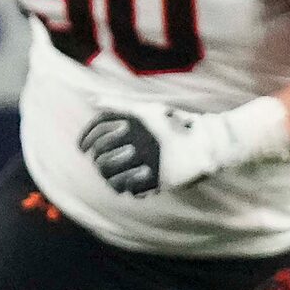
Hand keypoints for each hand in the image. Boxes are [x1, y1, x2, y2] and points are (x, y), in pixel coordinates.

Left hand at [78, 101, 289, 196]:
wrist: (208, 144)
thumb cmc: (176, 124)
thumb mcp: (148, 110)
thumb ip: (118, 105)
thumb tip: (91, 99)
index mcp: (132, 130)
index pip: (97, 136)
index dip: (85, 141)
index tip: (82, 148)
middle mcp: (138, 148)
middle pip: (103, 160)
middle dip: (98, 162)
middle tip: (99, 164)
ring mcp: (149, 166)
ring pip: (115, 179)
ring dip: (110, 179)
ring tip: (111, 177)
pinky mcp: (160, 182)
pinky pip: (134, 190)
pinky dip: (128, 189)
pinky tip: (128, 185)